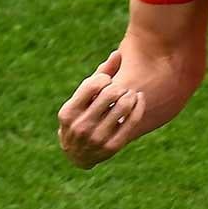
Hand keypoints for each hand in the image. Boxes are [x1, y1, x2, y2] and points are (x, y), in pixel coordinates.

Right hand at [57, 49, 146, 168]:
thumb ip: (98, 76)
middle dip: (119, 86)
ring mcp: (97, 138)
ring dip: (130, 95)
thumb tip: (117, 54)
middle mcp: (81, 126)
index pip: (92, 85)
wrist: (77, 154)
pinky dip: (138, 106)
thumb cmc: (80, 118)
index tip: (107, 81)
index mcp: (69, 112)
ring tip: (130, 92)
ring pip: (122, 107)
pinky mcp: (112, 147)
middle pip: (109, 94)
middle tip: (122, 86)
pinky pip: (131, 121)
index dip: (104, 78)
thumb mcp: (81, 99)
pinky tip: (139, 98)